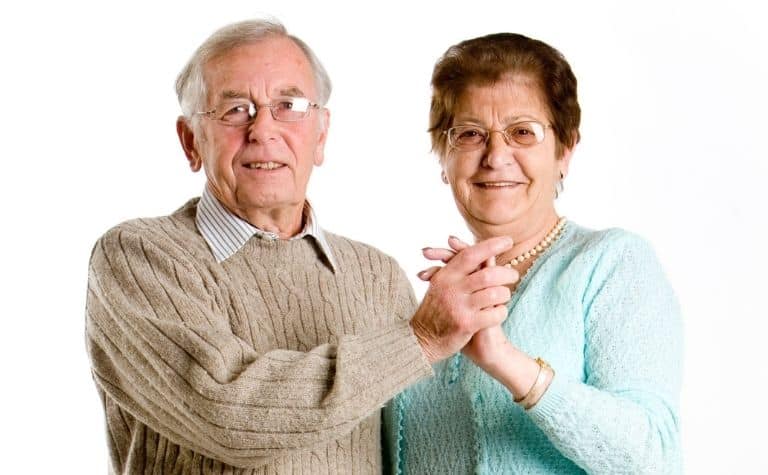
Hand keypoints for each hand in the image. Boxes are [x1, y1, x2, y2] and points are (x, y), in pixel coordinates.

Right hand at [410, 236, 516, 363]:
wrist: (421, 340)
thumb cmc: (435, 310)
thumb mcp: (441, 285)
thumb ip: (458, 269)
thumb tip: (478, 251)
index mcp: (445, 275)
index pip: (470, 254)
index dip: (491, 245)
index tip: (508, 241)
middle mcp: (451, 288)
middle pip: (488, 274)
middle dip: (506, 274)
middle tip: (514, 276)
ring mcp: (459, 307)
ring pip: (495, 294)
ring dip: (505, 294)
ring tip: (504, 296)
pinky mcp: (466, 324)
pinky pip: (495, 314)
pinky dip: (501, 312)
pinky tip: (498, 313)